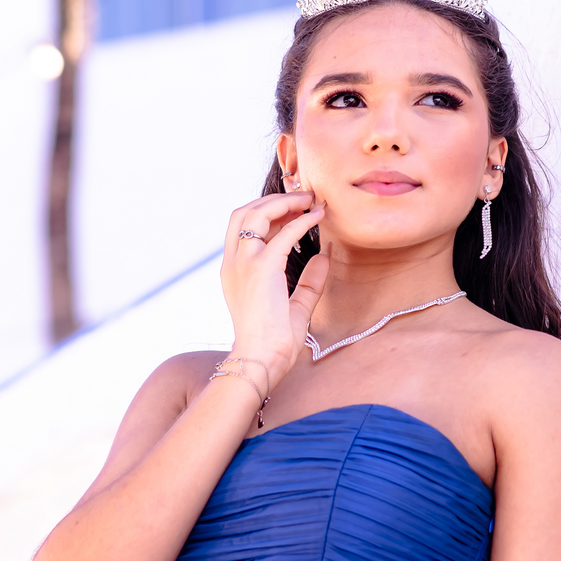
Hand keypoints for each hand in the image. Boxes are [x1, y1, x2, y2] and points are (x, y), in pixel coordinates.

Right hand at [220, 192, 329, 384]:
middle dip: (271, 200)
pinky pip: (284, 233)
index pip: (243, 228)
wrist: (260, 361)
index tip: (293, 210)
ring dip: (283, 202)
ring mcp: (244, 263)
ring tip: (309, 200)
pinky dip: (302, 221)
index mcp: (234, 271)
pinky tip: (318, 217)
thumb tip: (326, 256)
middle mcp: (233, 263)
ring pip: (255, 214)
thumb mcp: (295, 306)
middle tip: (302, 199)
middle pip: (243, 213)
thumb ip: (310, 281)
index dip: (267, 213)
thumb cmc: (273, 343)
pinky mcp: (261, 268)